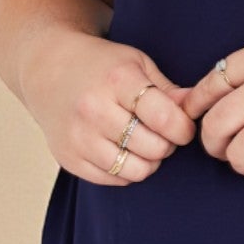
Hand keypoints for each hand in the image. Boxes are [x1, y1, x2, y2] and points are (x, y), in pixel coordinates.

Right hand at [25, 32, 195, 185]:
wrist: (47, 69)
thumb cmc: (100, 65)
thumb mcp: (136, 63)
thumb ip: (168, 90)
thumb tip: (197, 109)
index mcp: (116, 79)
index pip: (164, 117)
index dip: (183, 128)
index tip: (183, 126)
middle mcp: (94, 109)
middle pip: (153, 147)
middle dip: (167, 144)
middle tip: (162, 133)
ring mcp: (78, 137)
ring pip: (135, 170)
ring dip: (149, 161)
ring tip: (145, 143)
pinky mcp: (68, 158)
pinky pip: (113, 179)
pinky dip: (126, 171)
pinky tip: (123, 150)